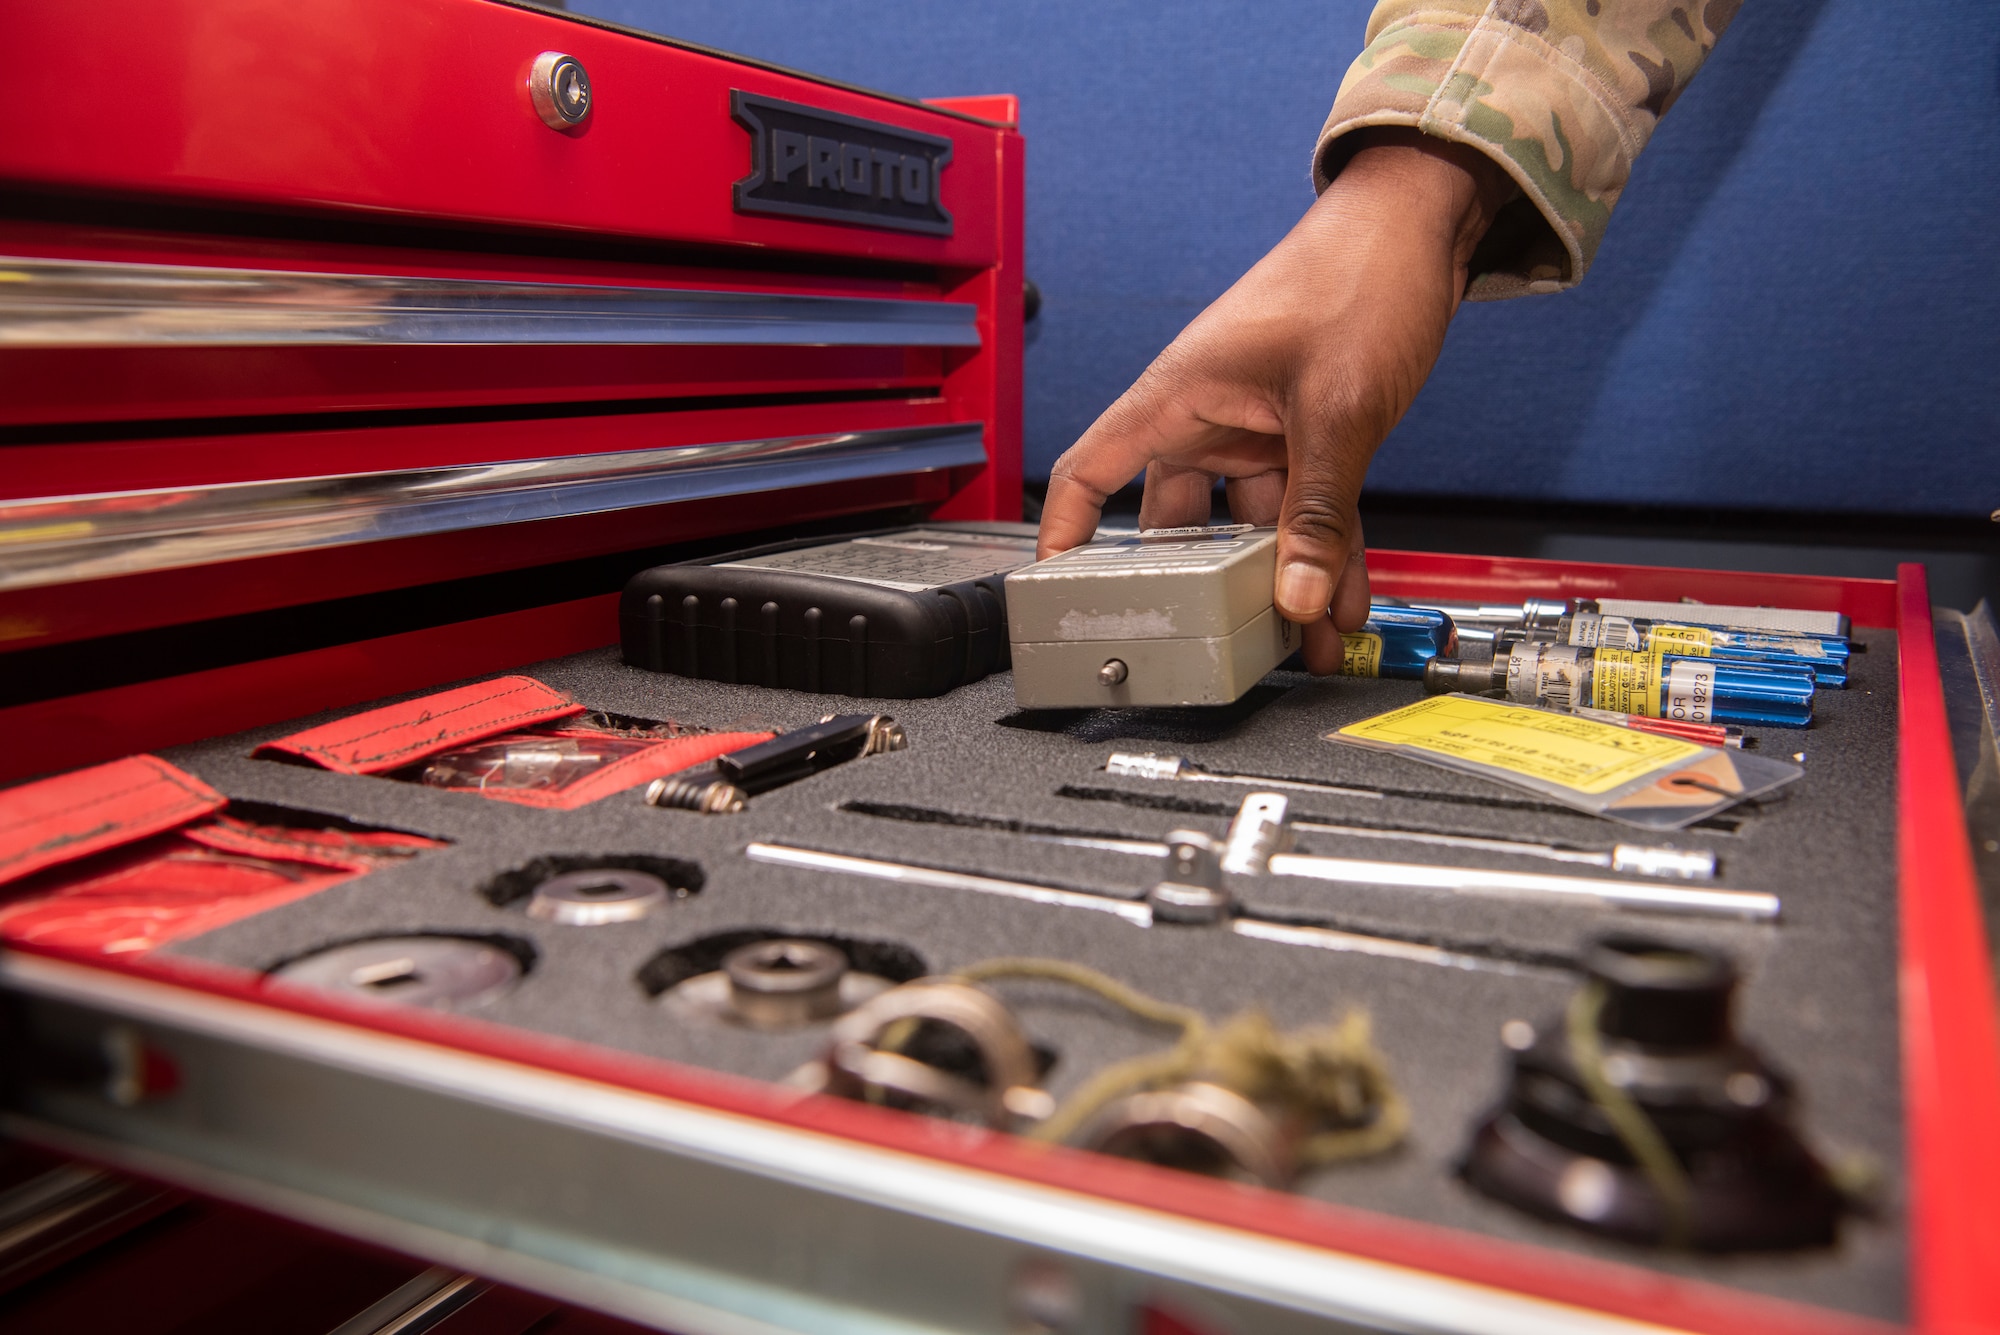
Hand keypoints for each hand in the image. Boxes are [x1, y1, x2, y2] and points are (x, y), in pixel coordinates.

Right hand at [1037, 130, 1510, 672]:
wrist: (1421, 224)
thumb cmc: (1357, 277)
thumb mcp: (1336, 411)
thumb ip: (1316, 514)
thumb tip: (1296, 599)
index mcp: (1177, 396)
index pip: (1090, 471)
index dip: (1064, 534)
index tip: (1057, 594)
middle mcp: (1207, 416)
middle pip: (1179, 522)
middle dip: (1204, 590)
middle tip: (1212, 647)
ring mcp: (1256, 427)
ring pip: (1254, 524)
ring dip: (1280, 581)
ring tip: (1301, 644)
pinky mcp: (1306, 432)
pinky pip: (1305, 509)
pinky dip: (1322, 552)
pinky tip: (1343, 599)